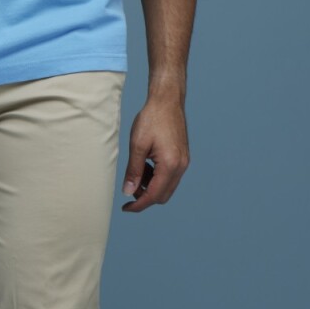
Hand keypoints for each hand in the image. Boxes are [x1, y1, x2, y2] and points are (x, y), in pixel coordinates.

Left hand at [120, 96, 189, 211]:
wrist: (167, 100)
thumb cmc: (152, 118)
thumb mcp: (137, 145)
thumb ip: (134, 171)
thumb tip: (128, 192)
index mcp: (170, 165)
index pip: (154, 195)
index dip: (138, 204)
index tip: (125, 208)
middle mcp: (181, 166)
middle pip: (163, 195)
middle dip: (145, 196)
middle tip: (129, 187)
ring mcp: (184, 162)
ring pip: (167, 186)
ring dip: (151, 186)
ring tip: (137, 171)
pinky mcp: (183, 157)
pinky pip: (170, 176)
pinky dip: (157, 177)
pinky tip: (146, 164)